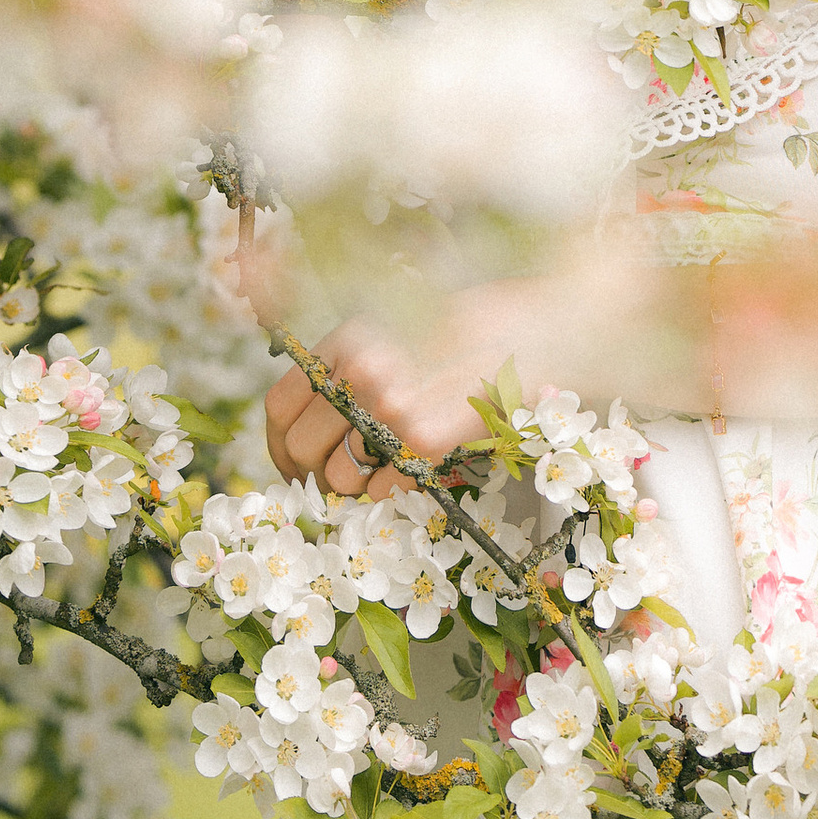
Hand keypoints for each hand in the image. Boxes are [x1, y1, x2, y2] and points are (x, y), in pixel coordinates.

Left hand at [261, 286, 554, 499]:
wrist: (539, 328)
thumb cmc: (471, 330)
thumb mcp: (398, 326)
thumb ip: (350, 366)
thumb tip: (313, 421)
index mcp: (347, 339)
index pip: (278, 407)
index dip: (280, 446)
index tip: (297, 464)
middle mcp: (360, 372)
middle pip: (301, 449)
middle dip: (315, 472)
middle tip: (342, 477)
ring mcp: (391, 408)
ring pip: (337, 480)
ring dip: (356, 486)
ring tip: (388, 468)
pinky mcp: (425, 441)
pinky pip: (381, 491)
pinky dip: (392, 491)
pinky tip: (415, 469)